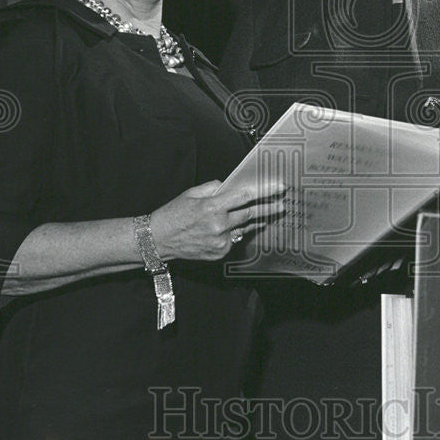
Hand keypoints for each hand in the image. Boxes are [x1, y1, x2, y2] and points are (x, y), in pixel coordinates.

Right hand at [150, 179, 285, 261]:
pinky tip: (233, 227)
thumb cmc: (173, 214)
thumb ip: (214, 188)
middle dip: (269, 208)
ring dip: (255, 220)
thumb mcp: (191, 194)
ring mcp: (220, 242)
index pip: (245, 196)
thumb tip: (231, 186)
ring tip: (267, 214)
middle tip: (282, 204)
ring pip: (244, 227)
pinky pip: (234, 239)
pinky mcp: (219, 253)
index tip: (279, 188)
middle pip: (251, 214)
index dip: (264, 191)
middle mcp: (218, 225)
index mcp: (212, 207)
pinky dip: (235, 232)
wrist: (157, 240)